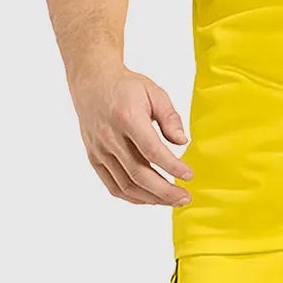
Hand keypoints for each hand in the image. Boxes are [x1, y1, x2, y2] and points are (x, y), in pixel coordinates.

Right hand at [72, 66, 192, 206]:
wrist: (92, 82)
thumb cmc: (126, 87)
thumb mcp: (154, 92)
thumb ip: (170, 117)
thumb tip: (182, 141)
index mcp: (126, 117)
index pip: (151, 150)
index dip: (172, 166)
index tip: (189, 175)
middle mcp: (109, 137)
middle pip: (138, 174)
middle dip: (165, 191)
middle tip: (185, 197)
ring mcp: (99, 150)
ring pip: (125, 185)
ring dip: (151, 198)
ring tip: (172, 200)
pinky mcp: (94, 158)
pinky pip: (113, 186)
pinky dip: (133, 197)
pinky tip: (151, 198)